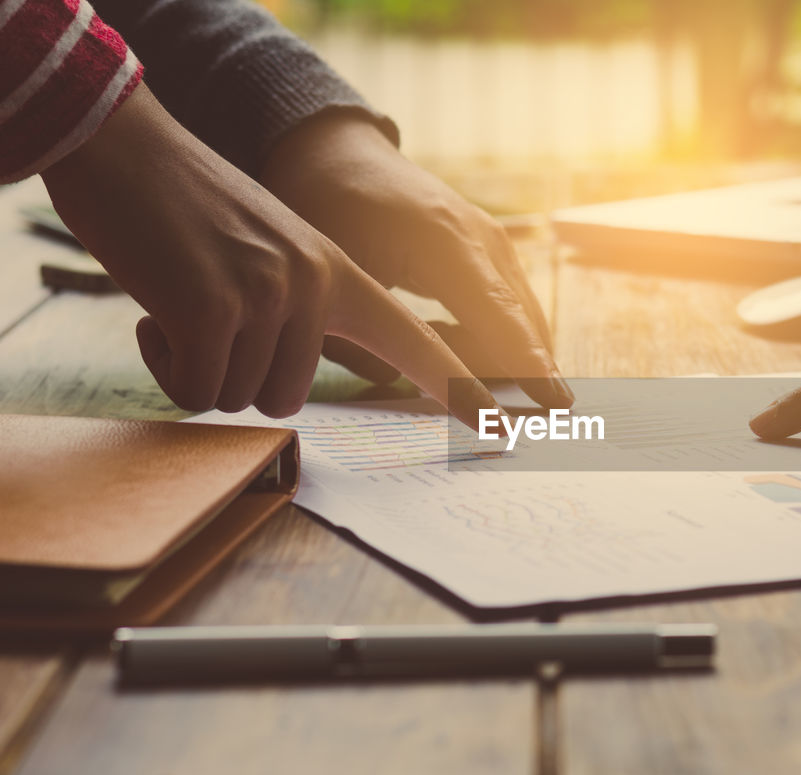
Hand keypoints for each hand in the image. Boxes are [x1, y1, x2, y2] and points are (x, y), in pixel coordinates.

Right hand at [41, 86, 498, 425]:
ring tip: (183, 298)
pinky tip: (156, 310)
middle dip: (237, 374)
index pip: (416, 342)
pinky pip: (196, 390)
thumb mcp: (275, 249)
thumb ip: (304, 307)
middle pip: (287, 397)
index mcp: (341, 274)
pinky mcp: (212, 309)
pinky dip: (166, 366)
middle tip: (207, 314)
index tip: (500, 426)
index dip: (458, 387)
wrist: (125, 146)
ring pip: (238, 398)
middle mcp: (316, 286)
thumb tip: (292, 384)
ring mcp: (269, 296)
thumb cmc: (192, 209)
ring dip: (198, 365)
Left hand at [259, 111, 571, 407]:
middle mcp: (482, 237)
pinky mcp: (490, 248)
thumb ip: (362, 345)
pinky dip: (494, 336)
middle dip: (532, 370)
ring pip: (520, 316)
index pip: (498, 315)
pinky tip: (451, 343)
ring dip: (505, 356)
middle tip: (539, 420)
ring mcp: (493, 240)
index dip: (526, 362)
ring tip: (465, 372)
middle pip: (522, 322)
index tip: (554, 401)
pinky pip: (508, 304)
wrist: (335, 154)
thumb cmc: (325, 210)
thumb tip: (401, 386)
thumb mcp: (332, 279)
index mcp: (444, 241)